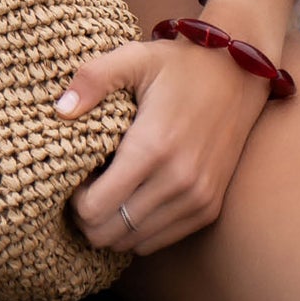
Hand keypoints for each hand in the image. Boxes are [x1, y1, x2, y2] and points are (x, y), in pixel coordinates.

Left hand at [55, 32, 271, 254]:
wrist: (238, 74)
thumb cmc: (179, 65)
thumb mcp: (133, 57)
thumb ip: (93, 78)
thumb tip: (61, 110)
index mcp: (153, 147)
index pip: (96, 208)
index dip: (75, 198)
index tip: (76, 175)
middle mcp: (178, 181)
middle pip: (110, 233)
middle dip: (87, 216)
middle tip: (86, 187)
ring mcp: (197, 198)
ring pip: (134, 242)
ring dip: (112, 225)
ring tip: (108, 191)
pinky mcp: (209, 207)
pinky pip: (160, 240)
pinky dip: (139, 229)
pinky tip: (133, 197)